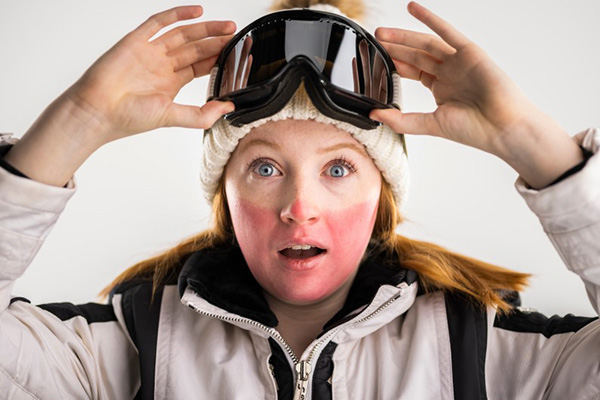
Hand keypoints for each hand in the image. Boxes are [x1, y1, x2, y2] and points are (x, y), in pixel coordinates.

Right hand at [67, 5, 235, 144]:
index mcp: (170, 84)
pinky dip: (177, 15)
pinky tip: (198, 11)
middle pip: (195, 49)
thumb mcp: (172, 117)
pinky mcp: (136, 40)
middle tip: (237, 35)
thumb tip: (228, 107)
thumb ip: (201, 114)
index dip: (219, 59)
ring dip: (205, 28)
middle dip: (217, 42)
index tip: (238, 55)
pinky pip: (158, 22)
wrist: (97, 110)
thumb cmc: (128, 118)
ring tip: (227, 25)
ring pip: (183, 34)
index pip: (200, 67)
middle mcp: (161, 66)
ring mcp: (149, 52)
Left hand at [370, 2, 583, 187]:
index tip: (375, 59)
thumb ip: (402, 120)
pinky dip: (430, 19)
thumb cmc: (473, 130)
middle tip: (375, 41)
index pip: (412, 71)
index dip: (394, 64)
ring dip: (404, 36)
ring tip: (383, 32)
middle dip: (395, 48)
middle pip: (416, 55)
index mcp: (441, 89)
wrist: (502, 127)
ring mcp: (458, 61)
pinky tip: (412, 9)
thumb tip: (374, 115)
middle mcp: (449, 73)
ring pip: (426, 43)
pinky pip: (447, 31)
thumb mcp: (430, 125)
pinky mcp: (469, 52)